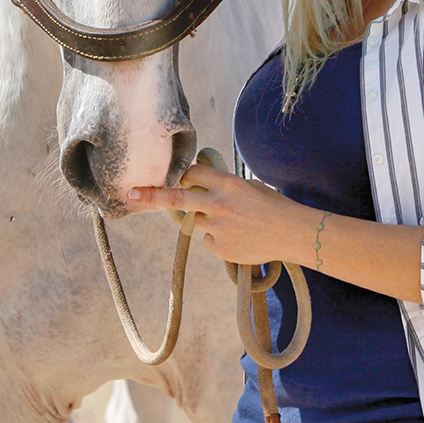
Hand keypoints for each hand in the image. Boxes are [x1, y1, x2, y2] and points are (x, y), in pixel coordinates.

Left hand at [127, 164, 318, 268]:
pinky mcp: (219, 248)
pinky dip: (219, 238)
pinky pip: (209, 240)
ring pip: (198, 221)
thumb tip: (196, 187)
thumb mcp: (248, 186)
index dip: (185, 176)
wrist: (292, 233)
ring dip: (209, 220)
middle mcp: (219, 205)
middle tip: (131, 194)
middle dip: (151, 195)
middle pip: (176, 198)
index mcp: (228, 184)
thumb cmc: (272, 206)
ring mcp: (218, 228)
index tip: (179, 179)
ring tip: (236, 224)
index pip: (192, 174)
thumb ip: (222, 187)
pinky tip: (239, 238)